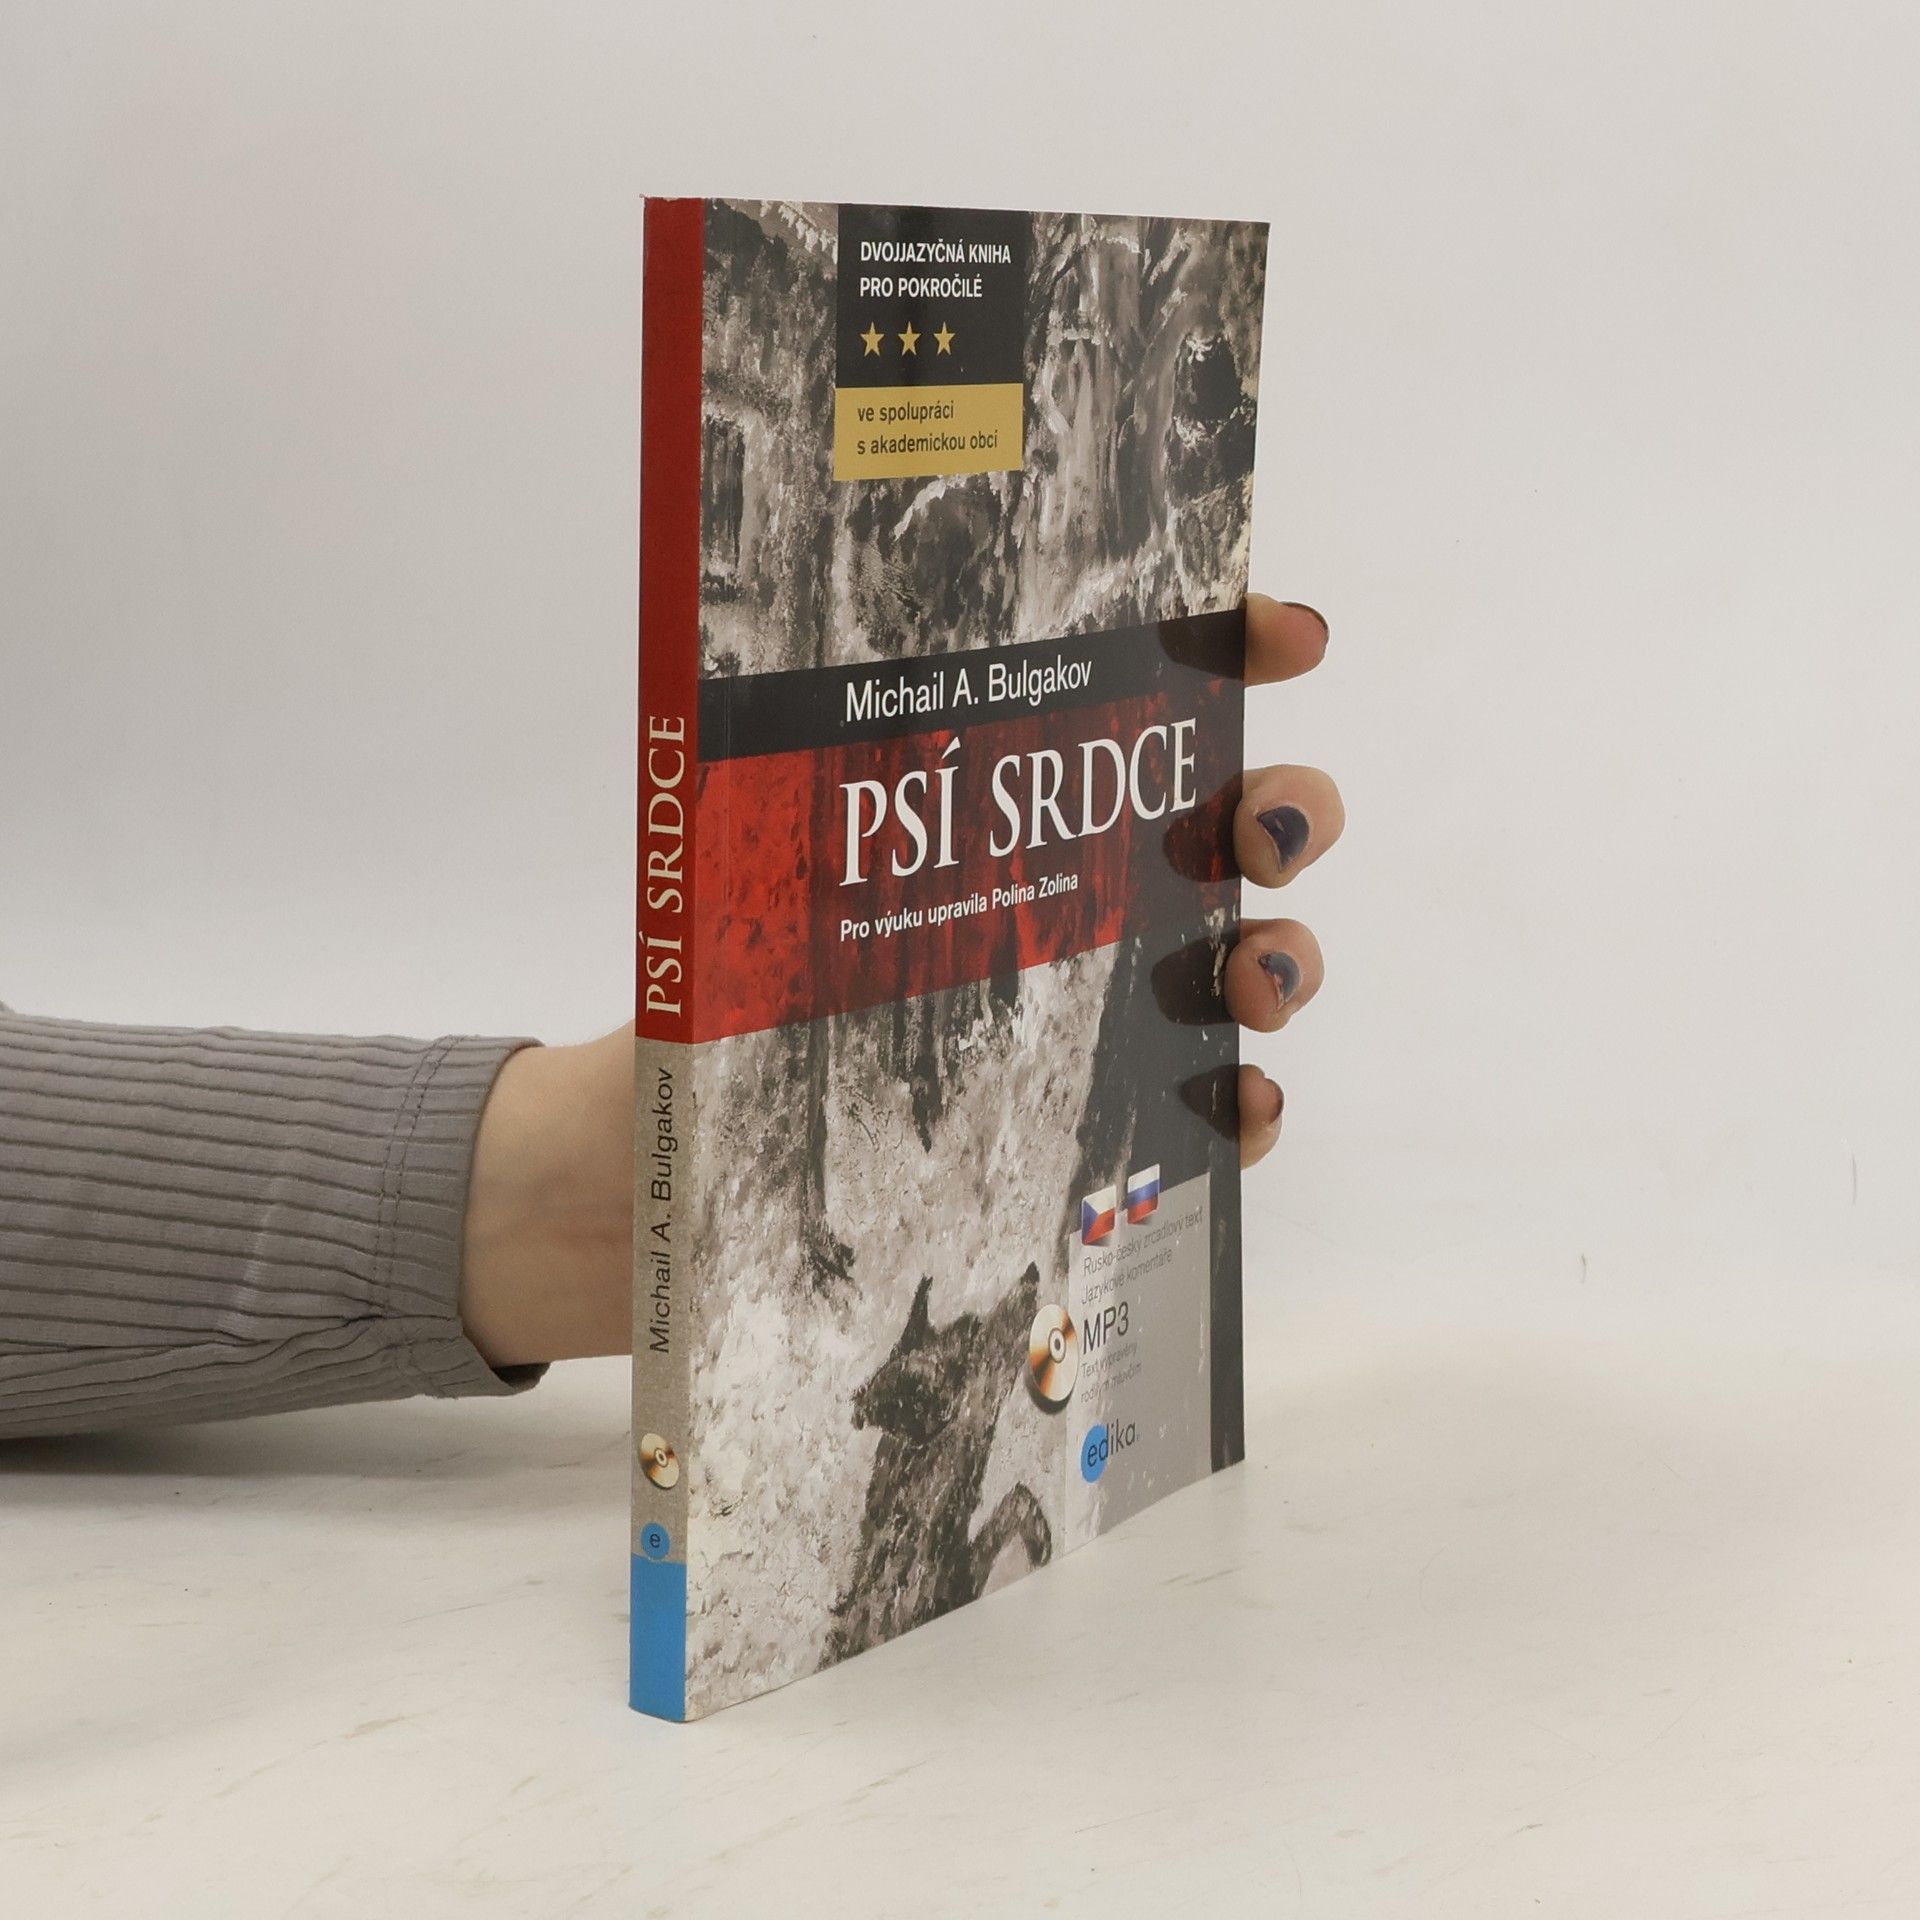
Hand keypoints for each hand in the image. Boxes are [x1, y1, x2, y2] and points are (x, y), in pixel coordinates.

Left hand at [459, 591, 1339, 1363]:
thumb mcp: (731, 897)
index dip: (1224, 652)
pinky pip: (1201, 1126)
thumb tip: (772, 648)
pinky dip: (1245, 1113)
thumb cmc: (677, 1028)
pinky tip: (1240, 1107)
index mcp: (977, 815)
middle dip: (1283, 810)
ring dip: (1281, 959)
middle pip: (1219, 835)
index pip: (1119, 708)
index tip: (1281, 634)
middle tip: (1256, 828)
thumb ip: (782, 804)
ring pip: (1237, 970)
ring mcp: (1079, 1027)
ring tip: (1251, 976)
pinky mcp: (1082, 1146)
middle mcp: (1050, 905)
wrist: (632, 1198)